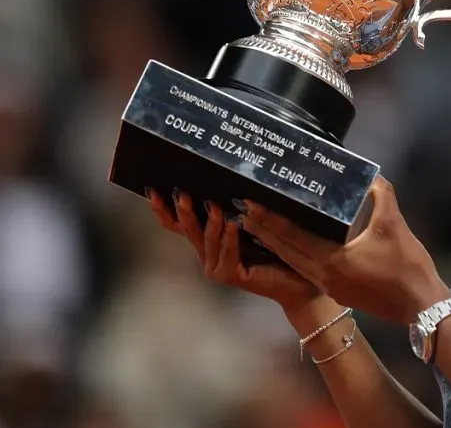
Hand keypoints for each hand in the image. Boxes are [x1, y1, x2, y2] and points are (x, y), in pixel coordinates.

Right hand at [145, 188, 321, 311]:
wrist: (296, 279)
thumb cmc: (275, 248)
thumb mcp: (250, 222)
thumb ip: (236, 208)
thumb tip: (226, 174)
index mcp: (207, 241)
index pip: (177, 225)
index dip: (163, 209)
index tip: (152, 190)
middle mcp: (207, 254)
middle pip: (187, 230)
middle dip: (183, 211)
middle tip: (181, 192)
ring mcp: (217, 267)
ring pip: (207, 240)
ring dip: (209, 222)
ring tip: (213, 204)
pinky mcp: (231, 275)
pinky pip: (227, 253)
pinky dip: (229, 237)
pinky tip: (232, 223)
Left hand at [237, 176, 450, 324]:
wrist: (421, 305)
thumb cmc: (407, 266)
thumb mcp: (394, 224)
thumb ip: (380, 195)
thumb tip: (369, 177)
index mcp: (332, 261)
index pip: (292, 236)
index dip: (270, 219)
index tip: (251, 204)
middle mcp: (323, 276)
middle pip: (285, 251)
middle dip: (264, 230)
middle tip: (244, 211)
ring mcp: (330, 287)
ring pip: (294, 262)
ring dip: (275, 244)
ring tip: (258, 226)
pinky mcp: (339, 292)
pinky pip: (306, 269)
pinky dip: (293, 255)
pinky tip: (291, 245)